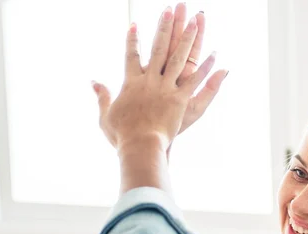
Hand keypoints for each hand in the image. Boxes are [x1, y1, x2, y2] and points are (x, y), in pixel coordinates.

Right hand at [93, 6, 217, 153]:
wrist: (140, 146)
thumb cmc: (122, 135)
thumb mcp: (106, 116)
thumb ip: (102, 96)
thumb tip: (93, 82)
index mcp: (131, 83)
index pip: (131, 56)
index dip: (132, 41)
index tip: (134, 26)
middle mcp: (149, 81)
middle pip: (159, 48)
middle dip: (165, 27)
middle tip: (171, 9)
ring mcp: (166, 88)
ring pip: (179, 58)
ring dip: (188, 38)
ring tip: (195, 20)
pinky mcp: (180, 99)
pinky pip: (195, 80)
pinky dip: (205, 67)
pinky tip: (214, 54)